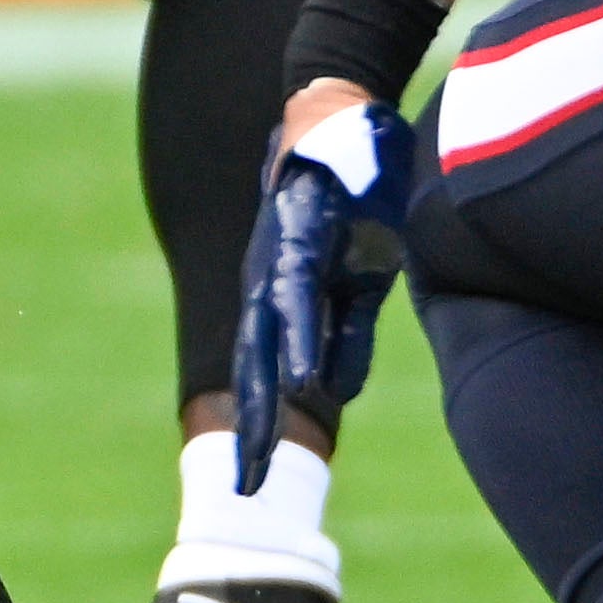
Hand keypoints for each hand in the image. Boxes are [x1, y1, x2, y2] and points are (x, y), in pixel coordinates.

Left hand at [230, 92, 419, 491]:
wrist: (339, 112)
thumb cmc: (350, 196)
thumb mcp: (357, 278)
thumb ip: (346, 334)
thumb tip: (333, 391)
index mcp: (280, 298)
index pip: (261, 375)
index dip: (258, 427)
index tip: (253, 482)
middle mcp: (267, 284)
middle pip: (252, 370)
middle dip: (251, 432)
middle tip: (245, 490)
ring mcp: (279, 258)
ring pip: (268, 338)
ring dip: (264, 395)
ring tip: (264, 446)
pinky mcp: (300, 232)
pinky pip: (297, 294)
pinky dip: (298, 338)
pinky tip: (298, 376)